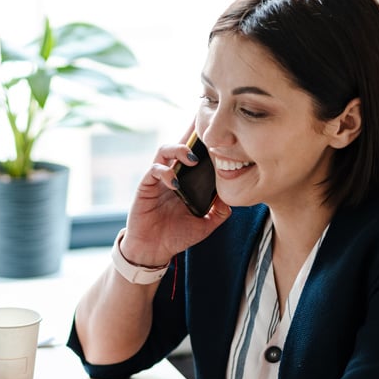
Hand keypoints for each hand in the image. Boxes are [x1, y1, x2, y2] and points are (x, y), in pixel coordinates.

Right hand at [119, 127, 231, 266]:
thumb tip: (233, 198)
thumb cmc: (176, 236)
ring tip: (192, 159)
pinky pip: (154, 170)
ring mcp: (158, 179)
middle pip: (180, 144)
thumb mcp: (204, 225)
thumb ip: (219, 212)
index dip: (203, 140)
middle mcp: (172, 175)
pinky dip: (165, 172)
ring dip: (179, 150)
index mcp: (186, 180)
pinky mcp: (145, 187)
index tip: (217, 130)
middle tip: (205, 127)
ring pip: (164, 151)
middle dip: (191, 132)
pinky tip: (175, 183)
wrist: (153, 251)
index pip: (195, 154)